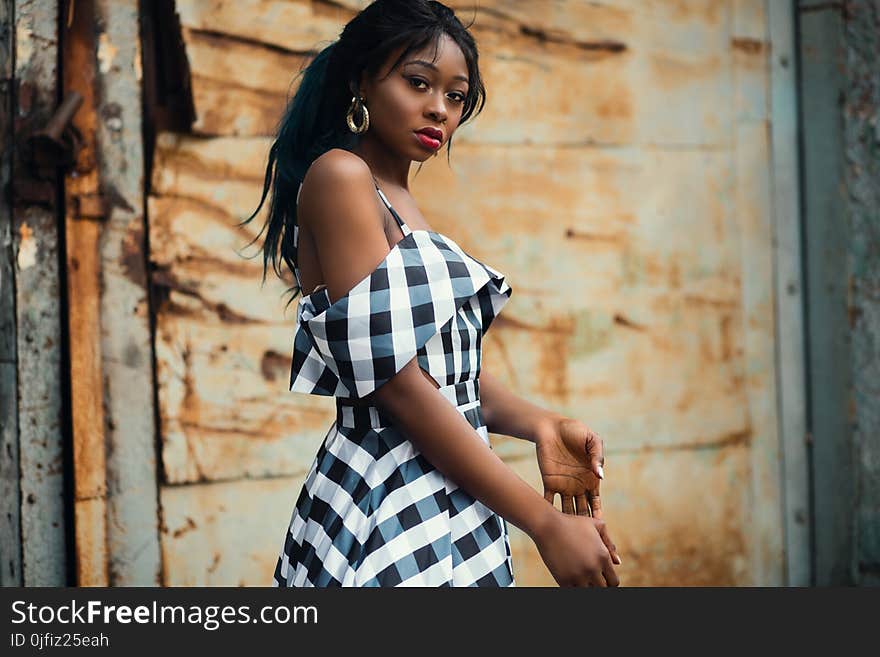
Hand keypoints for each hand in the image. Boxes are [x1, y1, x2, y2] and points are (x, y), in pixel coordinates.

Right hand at [533, 511, 619, 586]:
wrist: (548, 525)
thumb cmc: (572, 523)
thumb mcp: (595, 525)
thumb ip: (609, 543)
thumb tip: (617, 562)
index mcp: (603, 557)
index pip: (614, 582)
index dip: (608, 581)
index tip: (602, 577)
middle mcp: (593, 569)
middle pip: (603, 589)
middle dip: (598, 584)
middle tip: (590, 578)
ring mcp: (578, 576)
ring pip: (588, 591)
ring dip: (585, 586)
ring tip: (580, 577)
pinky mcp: (564, 580)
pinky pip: (573, 591)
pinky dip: (573, 587)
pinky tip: (570, 578)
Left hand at [534, 415, 620, 563]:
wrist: (552, 426)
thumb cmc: (575, 431)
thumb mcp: (592, 440)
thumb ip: (597, 457)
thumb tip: (600, 476)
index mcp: (591, 479)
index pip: (596, 503)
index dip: (600, 518)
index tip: (603, 533)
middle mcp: (578, 486)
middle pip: (582, 512)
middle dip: (585, 529)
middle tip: (587, 545)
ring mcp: (563, 486)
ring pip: (566, 510)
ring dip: (567, 524)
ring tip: (569, 541)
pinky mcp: (549, 481)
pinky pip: (548, 499)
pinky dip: (548, 510)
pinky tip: (549, 525)